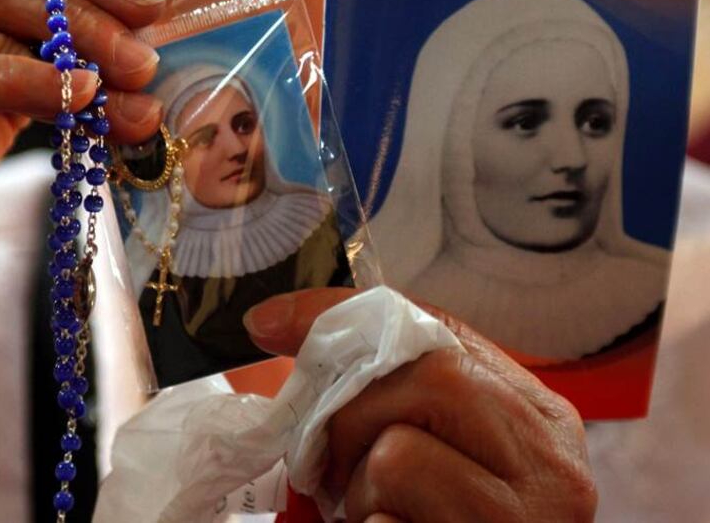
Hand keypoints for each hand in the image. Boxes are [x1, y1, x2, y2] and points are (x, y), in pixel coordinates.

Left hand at [244, 288, 596, 522]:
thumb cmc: (440, 520)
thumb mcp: (431, 445)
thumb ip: (388, 390)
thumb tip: (271, 325)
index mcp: (538, 419)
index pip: (439, 331)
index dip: (345, 318)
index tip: (271, 324)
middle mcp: (551, 467)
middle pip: (425, 379)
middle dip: (350, 413)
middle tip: (333, 461)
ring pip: (398, 455)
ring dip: (360, 489)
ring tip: (375, 515)